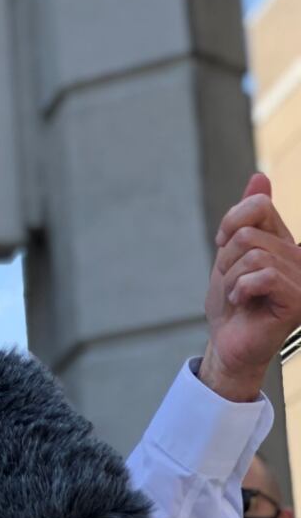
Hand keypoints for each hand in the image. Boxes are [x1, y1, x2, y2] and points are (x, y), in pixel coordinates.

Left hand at [201, 172, 300, 400]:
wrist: (228, 341)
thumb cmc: (232, 301)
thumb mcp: (232, 252)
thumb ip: (248, 217)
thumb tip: (260, 177)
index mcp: (287, 242)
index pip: (259, 207)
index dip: (230, 224)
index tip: (224, 247)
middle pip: (249, 235)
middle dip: (227, 259)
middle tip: (233, 283)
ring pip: (253, 255)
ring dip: (232, 277)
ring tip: (240, 295)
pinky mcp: (299, 301)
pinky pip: (263, 276)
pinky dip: (241, 289)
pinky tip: (244, 303)